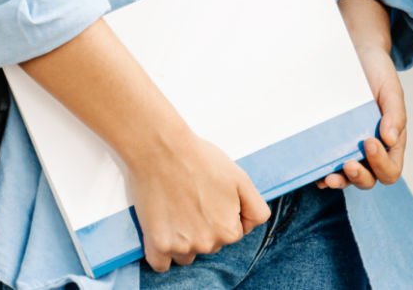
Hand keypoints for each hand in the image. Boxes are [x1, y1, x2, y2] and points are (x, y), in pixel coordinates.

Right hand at [125, 134, 268, 272]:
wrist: (162, 148)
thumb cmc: (200, 159)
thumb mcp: (241, 179)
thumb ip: (255, 208)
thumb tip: (249, 226)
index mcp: (228, 230)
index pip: (231, 234)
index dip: (222, 213)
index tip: (209, 196)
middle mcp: (206, 244)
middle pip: (208, 244)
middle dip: (203, 226)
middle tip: (191, 198)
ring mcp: (181, 246)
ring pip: (186, 254)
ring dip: (183, 239)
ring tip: (175, 208)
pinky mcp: (157, 244)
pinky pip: (161, 264)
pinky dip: (162, 251)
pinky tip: (162, 230)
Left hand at [319, 44, 404, 190]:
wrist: (357, 55)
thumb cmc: (378, 73)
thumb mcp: (391, 89)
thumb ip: (395, 113)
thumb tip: (390, 139)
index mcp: (391, 142)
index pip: (390, 169)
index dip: (381, 164)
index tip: (370, 142)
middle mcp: (372, 152)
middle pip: (369, 179)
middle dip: (359, 177)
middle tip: (348, 164)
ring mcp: (351, 149)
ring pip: (348, 178)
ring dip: (340, 181)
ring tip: (329, 177)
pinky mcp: (333, 144)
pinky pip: (329, 166)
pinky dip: (323, 173)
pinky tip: (316, 172)